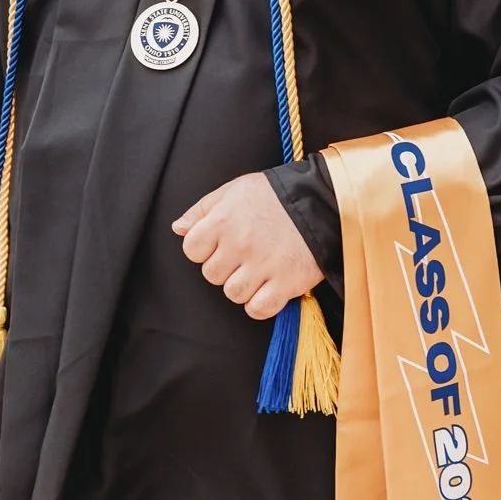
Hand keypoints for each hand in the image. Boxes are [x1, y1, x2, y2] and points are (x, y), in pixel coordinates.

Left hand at [172, 172, 323, 319]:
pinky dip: (261, 304)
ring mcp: (263, 266)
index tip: (221, 243)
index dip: (204, 248)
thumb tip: (178, 228)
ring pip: (233, 293)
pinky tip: (269, 287)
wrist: (322, 201)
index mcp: (223, 220)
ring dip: (243, 286)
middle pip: (212, 275)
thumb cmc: (275, 195)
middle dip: (225, 266)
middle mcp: (240, 244)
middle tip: (245, 254)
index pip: (192, 249)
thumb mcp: (235, 189)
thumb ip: (203, 209)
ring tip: (259, 269)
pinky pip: (257, 309)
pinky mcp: (285, 284)